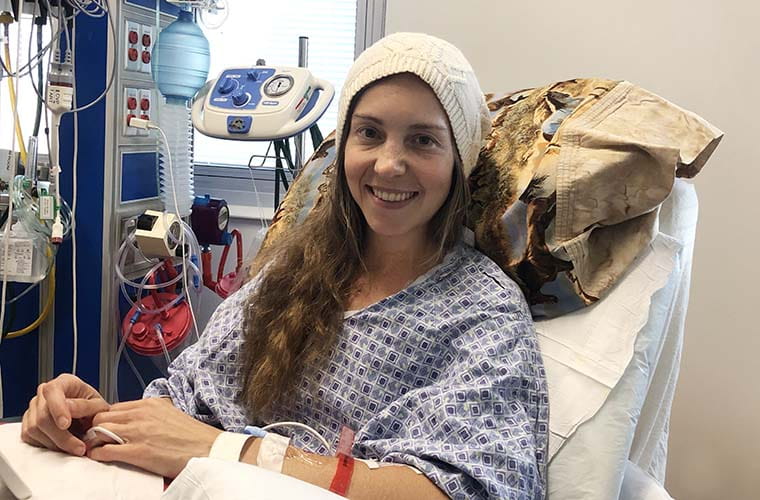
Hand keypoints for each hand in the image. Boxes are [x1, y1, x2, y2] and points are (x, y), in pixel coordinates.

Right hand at [21, 373, 109, 455]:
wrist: (89, 419)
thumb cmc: (94, 409)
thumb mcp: (99, 406)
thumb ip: (85, 406)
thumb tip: (68, 407)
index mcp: (64, 382)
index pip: (52, 390)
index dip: (57, 408)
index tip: (65, 424)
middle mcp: (45, 393)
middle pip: (43, 416)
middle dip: (61, 436)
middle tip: (78, 447)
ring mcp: (34, 408)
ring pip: (35, 429)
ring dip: (56, 444)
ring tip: (74, 448)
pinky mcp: (28, 424)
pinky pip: (30, 438)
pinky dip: (47, 446)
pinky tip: (62, 445)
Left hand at [87, 397, 222, 477]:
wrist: (207, 449)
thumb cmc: (192, 436)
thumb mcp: (171, 414)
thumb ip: (152, 413)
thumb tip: (138, 418)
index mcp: (150, 404)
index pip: (114, 407)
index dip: (106, 418)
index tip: (104, 427)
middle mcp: (141, 414)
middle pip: (102, 416)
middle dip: (95, 428)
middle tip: (97, 439)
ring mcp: (138, 432)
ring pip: (99, 430)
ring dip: (94, 440)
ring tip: (97, 448)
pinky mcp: (137, 451)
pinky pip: (105, 450)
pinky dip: (98, 454)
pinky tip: (101, 457)